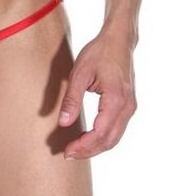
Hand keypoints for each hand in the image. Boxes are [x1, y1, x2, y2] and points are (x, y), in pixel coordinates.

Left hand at [58, 27, 136, 159]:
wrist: (119, 40)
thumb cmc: (99, 52)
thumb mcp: (80, 73)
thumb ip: (72, 99)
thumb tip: (64, 123)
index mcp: (116, 99)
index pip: (100, 133)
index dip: (83, 146)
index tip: (67, 151)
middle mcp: (128, 107)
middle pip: (109, 140)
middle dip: (89, 151)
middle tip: (68, 155)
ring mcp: (131, 107)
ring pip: (115, 137)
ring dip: (96, 147)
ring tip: (76, 149)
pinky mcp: (128, 106)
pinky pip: (117, 129)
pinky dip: (103, 138)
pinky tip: (88, 138)